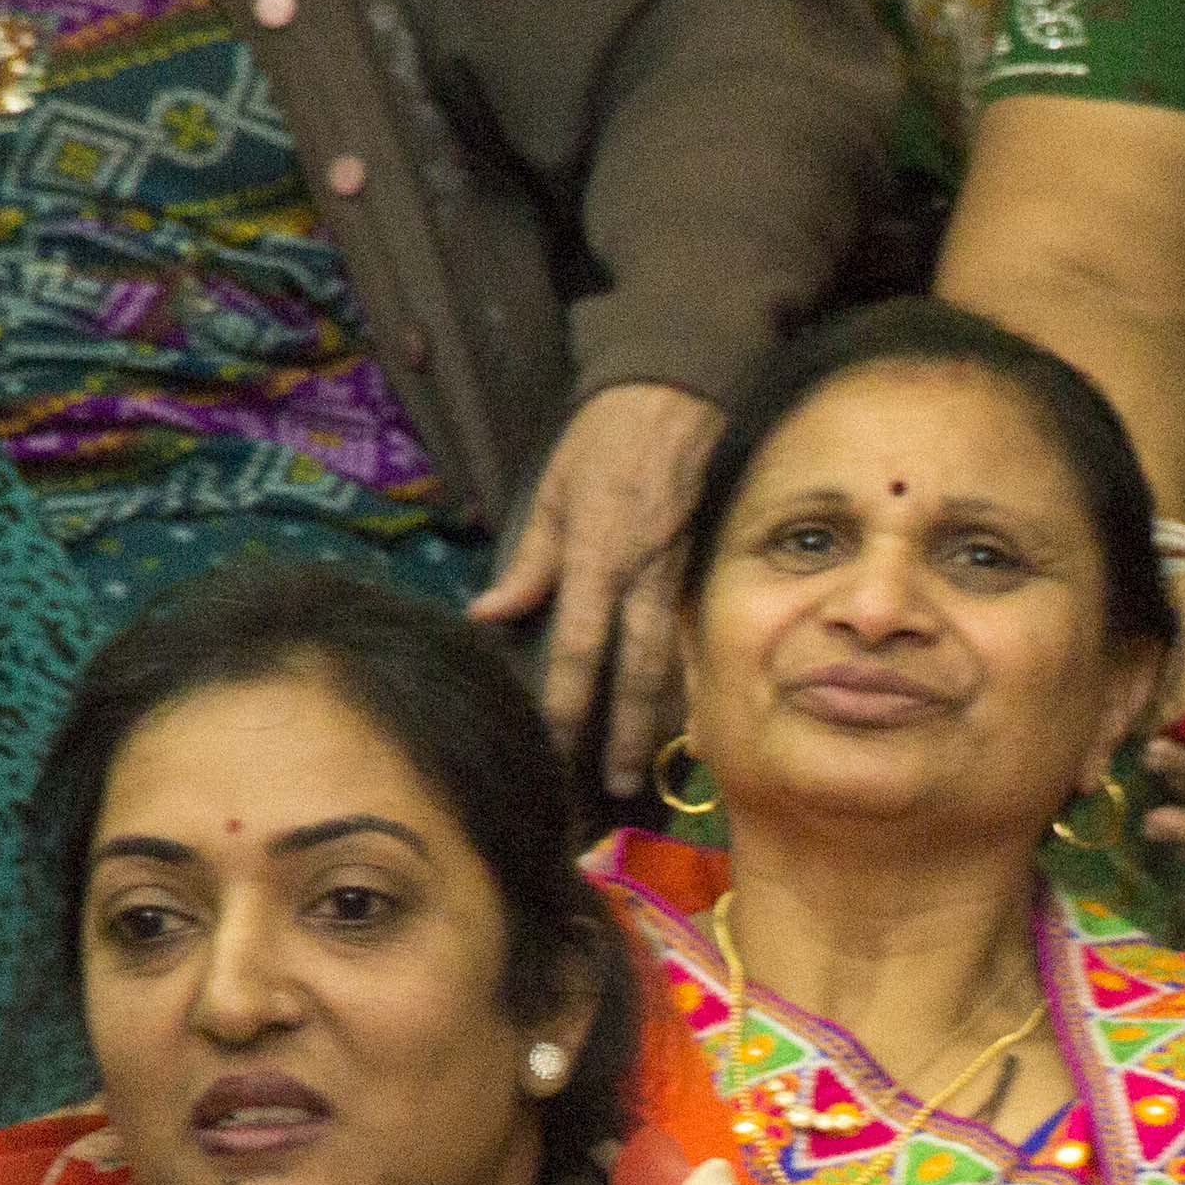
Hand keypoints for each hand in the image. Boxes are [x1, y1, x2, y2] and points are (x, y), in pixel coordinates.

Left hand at [467, 380, 724, 782]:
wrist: (677, 397)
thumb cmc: (606, 438)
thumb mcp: (556, 491)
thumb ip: (530, 562)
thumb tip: (489, 616)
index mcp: (600, 558)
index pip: (581, 646)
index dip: (569, 701)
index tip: (557, 744)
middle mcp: (643, 578)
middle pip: (637, 671)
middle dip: (628, 733)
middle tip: (619, 787)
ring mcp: (676, 578)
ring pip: (670, 661)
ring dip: (659, 719)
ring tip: (650, 766)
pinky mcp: (695, 573)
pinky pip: (686, 637)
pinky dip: (683, 681)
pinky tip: (680, 715)